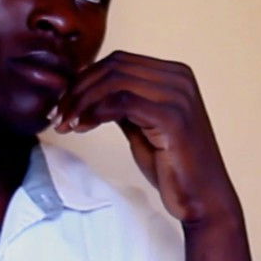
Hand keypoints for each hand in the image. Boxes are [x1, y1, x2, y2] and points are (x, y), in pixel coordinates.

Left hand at [51, 50, 240, 227]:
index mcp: (175, 74)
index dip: (84, 79)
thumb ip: (124, 104)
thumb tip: (89, 90)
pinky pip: (122, 101)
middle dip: (78, 89)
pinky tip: (82, 127)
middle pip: (113, 66)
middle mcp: (180, 78)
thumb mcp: (143, 126)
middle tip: (58, 115)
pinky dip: (95, 112)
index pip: (118, 61)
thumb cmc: (173, 166)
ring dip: (82, 101)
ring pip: (114, 80)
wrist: (202, 199)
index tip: (63, 104)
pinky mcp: (173, 117)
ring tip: (67, 124)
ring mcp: (178, 95)